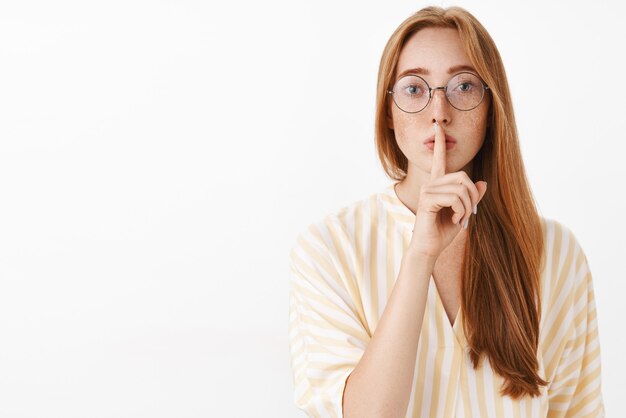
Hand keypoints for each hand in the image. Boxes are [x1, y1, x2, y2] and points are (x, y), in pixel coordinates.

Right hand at [407, 121, 487, 258]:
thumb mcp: (464, 213)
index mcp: (438, 185)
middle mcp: (431, 184)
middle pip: (463, 176)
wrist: (429, 249)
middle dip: (472, 196)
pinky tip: (455, 221)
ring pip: (461, 189)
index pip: (439, 160)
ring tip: (461, 220)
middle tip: (469, 213)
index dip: (439, 144)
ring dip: (468, 207)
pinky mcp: (427, 200)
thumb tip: (483, 182)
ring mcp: (427, 190)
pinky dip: (461, 211)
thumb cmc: (443, 232)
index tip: (438, 127)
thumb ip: (472, 197)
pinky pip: (455, 198)